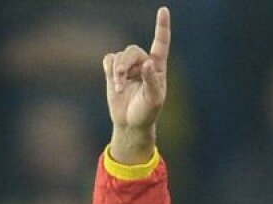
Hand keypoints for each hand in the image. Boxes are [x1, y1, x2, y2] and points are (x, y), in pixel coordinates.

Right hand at [103, 5, 169, 150]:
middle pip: (132, 51)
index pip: (160, 44)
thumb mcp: (153, 100)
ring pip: (119, 57)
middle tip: (120, 80)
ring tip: (119, 89)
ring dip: (117, 73)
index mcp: (157, 67)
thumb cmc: (146, 112)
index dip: (161, 27)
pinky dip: (109, 69)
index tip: (163, 10)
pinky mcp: (114, 70)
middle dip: (125, 64)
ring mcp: (129, 66)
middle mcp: (143, 62)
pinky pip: (109, 59)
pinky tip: (113, 81)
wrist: (130, 123)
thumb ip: (152, 81)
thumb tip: (148, 63)